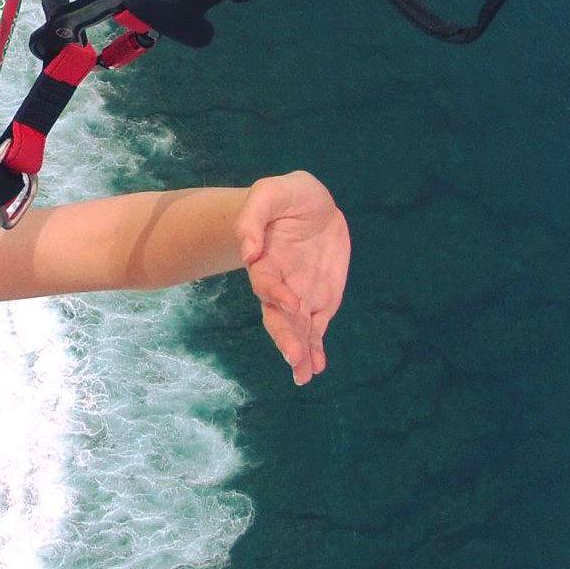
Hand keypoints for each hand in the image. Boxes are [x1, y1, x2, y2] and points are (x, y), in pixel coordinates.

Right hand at [236, 171, 348, 385]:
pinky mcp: (321, 297)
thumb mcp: (269, 194)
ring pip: (298, 328)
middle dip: (287, 338)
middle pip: (278, 316)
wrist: (311, 204)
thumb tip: (248, 252)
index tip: (291, 304)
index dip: (276, 294)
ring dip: (301, 351)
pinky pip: (317, 326)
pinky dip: (316, 347)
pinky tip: (317, 365)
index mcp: (265, 261)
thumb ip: (253, 219)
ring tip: (305, 374)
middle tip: (295, 360)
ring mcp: (301, 293)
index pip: (267, 283)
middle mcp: (280, 283)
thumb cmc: (285, 196)